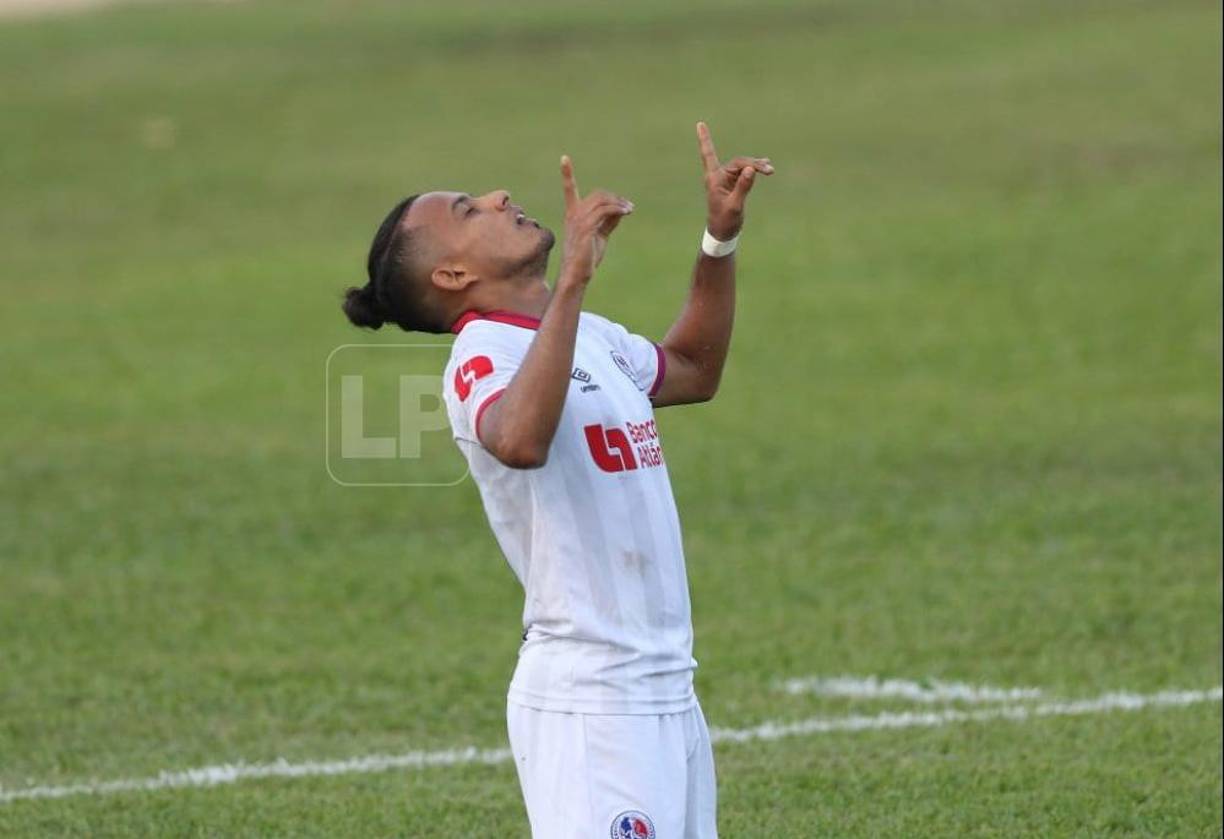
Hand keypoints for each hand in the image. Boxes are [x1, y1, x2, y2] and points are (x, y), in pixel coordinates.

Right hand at [558, 155, 633, 285]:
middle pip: (598, 194)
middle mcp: (574, 215)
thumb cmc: (587, 257)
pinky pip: (604, 211)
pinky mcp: (586, 229)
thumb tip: (621, 209)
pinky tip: (627, 212)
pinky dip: (618, 209)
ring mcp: (578, 221)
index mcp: (573, 214)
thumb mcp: (601, 235)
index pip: (569, 190)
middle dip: (615, 198)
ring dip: (619, 203)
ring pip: (602, 201)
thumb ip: (609, 220)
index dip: (567, 174)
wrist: (578, 274)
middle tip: (629, 206)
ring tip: (630, 209)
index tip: (564, 158)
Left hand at [696, 121, 772, 240]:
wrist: (723, 232)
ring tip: (770, 169)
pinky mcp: (734, 183)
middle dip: (754, 164)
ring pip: (744, 166)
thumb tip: (751, 169)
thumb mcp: (735, 205)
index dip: (705, 139)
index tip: (699, 124)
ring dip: (757, 166)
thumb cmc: (724, 220)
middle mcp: (719, 175)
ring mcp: (727, 179)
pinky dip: (756, 170)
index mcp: (714, 178)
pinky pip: (746, 172)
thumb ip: (743, 187)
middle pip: (738, 162)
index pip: (709, 154)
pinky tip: (765, 167)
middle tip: (769, 170)